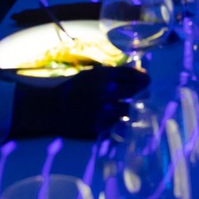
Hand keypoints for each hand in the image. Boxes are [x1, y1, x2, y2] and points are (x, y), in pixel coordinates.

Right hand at [11, 65, 150, 140]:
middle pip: (135, 91)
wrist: (52, 108)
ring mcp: (104, 110)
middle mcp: (107, 92)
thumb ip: (111, 73)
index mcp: (105, 76)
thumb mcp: (91, 74)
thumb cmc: (73, 88)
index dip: (142, 77)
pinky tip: (112, 117)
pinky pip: (116, 123)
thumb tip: (133, 71)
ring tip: (123, 107)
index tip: (147, 79)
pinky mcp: (100, 126)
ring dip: (127, 107)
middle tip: (142, 93)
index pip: (132, 74)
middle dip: (140, 91)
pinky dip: (116, 120)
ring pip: (127, 109)